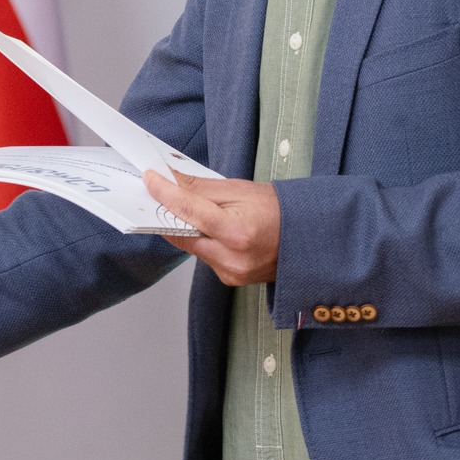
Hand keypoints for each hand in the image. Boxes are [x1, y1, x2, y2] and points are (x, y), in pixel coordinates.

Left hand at [146, 170, 280, 285]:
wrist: (309, 237)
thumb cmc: (279, 210)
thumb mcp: (240, 190)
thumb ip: (201, 188)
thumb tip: (171, 180)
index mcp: (236, 233)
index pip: (187, 211)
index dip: (164, 193)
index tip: (150, 180)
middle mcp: (232, 258)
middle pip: (182, 234)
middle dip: (169, 212)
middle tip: (158, 192)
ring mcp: (231, 273)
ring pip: (191, 247)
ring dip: (185, 227)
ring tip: (188, 207)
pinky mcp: (230, 279)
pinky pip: (204, 256)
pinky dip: (201, 240)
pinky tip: (209, 228)